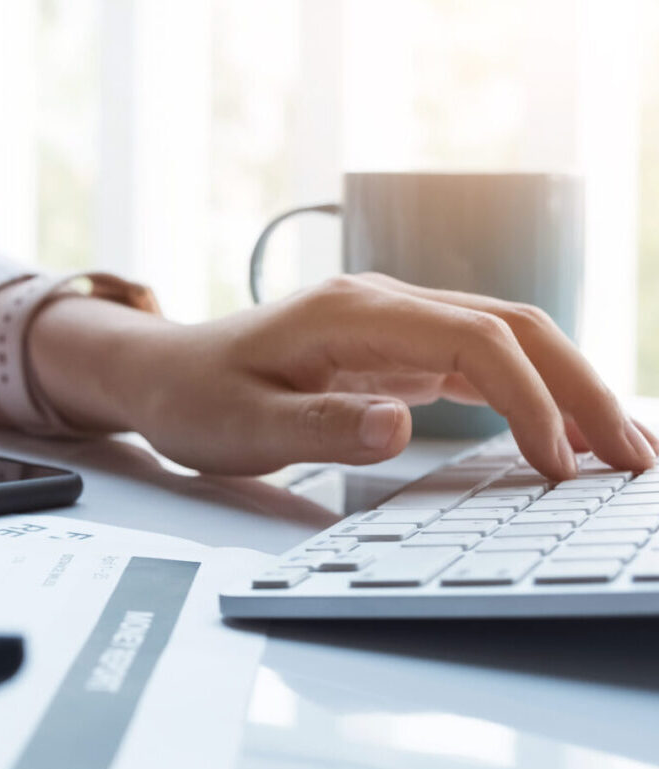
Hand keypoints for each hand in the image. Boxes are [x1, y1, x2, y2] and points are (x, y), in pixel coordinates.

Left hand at [0, 273, 653, 480]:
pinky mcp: (395, 349)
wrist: (158, 372)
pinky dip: (531, 393)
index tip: (557, 464)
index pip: (473, 340)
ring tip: (622, 452)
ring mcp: (394, 323)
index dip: (529, 398)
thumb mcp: (242, 425)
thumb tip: (400, 427)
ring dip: (569, 388)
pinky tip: (563, 435)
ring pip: (507, 339)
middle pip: (512, 327)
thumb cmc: (193, 398)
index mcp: (351, 314)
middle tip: (634, 459)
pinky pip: (481, 361)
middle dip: (581, 387)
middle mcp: (383, 304)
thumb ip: (319, 426)